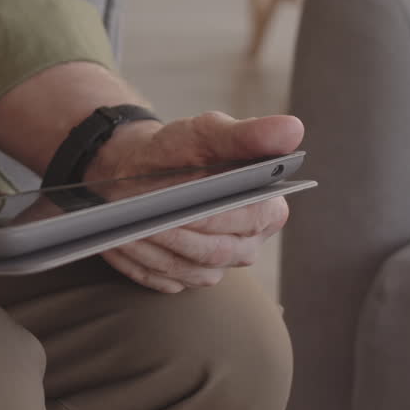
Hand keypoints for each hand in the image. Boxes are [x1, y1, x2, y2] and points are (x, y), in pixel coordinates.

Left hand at [86, 111, 303, 292]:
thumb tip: (293, 129)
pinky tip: (117, 243)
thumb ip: (246, 135)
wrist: (140, 168)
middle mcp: (246, 245)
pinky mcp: (184, 280)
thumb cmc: (180, 149)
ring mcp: (215, 268)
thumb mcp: (208, 133)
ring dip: (153, 250)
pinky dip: (137, 262)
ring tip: (125, 228)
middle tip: (145, 217)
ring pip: (186, 269)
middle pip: (216, 250)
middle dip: (178, 233)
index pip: (250, 219)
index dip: (217, 215)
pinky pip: (160, 280)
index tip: (186, 206)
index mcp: (266, 209)